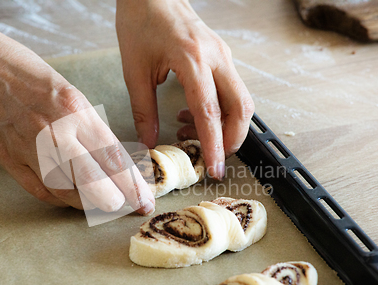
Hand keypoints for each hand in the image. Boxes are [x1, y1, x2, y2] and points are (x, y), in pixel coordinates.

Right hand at [0, 14, 154, 214]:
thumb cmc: (24, 72)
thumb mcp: (67, 91)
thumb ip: (87, 125)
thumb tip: (111, 157)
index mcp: (75, 109)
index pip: (112, 156)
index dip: (132, 182)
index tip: (145, 198)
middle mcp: (54, 132)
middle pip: (94, 180)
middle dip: (120, 200)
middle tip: (134, 208)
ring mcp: (29, 149)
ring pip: (68, 191)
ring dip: (92, 204)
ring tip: (107, 207)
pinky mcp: (8, 159)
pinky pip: (40, 190)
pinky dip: (61, 200)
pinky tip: (75, 202)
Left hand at [116, 0, 253, 179]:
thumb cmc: (141, 22)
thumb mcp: (135, 69)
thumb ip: (143, 109)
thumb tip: (148, 142)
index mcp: (193, 59)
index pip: (210, 111)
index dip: (214, 144)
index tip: (214, 169)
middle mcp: (216, 58)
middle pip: (242, 108)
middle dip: (232, 140)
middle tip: (212, 158)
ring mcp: (224, 56)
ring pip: (242, 101)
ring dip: (225, 126)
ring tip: (190, 134)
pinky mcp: (222, 57)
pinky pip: (232, 91)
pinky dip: (220, 111)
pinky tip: (192, 115)